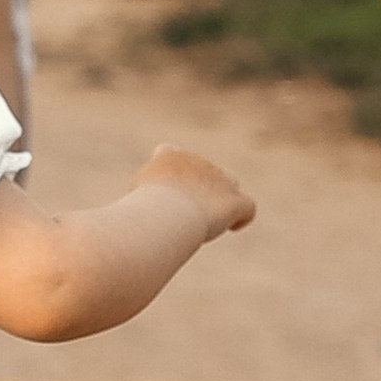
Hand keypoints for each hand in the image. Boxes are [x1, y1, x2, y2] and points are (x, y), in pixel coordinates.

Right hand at [137, 146, 255, 241]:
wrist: (166, 209)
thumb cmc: (143, 207)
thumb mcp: (133, 199)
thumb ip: (142, 198)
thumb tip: (144, 210)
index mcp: (170, 156)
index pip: (170, 152)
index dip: (171, 172)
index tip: (165, 192)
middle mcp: (198, 163)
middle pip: (204, 171)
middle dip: (198, 190)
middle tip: (182, 215)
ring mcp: (220, 180)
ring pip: (230, 183)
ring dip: (222, 199)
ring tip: (210, 219)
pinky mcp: (235, 201)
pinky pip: (247, 207)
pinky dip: (241, 217)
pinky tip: (232, 227)